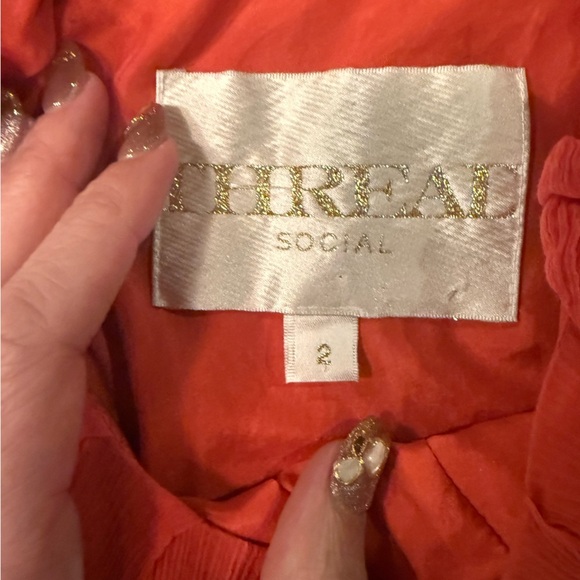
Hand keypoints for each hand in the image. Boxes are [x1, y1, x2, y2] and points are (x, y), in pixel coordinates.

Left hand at [1, 45, 389, 579]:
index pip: (27, 335)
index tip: (151, 154)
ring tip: (52, 135)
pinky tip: (43, 237)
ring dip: (11, 212)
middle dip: (30, 183)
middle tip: (84, 100)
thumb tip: (361, 457)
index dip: (90, 233)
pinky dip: (16, 274)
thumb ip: (299, 565)